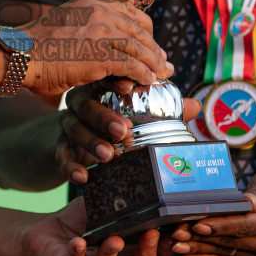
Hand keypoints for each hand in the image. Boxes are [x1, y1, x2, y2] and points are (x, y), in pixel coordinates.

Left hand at [19, 198, 161, 255]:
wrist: (47, 231)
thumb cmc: (81, 220)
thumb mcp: (106, 206)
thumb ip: (125, 198)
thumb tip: (146, 173)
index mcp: (130, 252)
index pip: (156, 255)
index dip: (166, 247)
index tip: (174, 230)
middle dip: (147, 253)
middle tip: (151, 235)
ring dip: (111, 253)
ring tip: (114, 239)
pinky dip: (78, 254)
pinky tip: (79, 242)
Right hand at [21, 0, 173, 97]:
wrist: (19, 54)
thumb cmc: (36, 46)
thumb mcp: (65, 23)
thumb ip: (85, 26)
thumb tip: (99, 40)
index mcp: (90, 2)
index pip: (130, 12)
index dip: (145, 29)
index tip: (150, 43)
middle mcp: (99, 12)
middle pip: (140, 30)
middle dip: (155, 48)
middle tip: (163, 61)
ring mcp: (101, 33)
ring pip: (140, 48)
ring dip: (155, 63)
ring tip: (163, 73)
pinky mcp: (100, 55)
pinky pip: (132, 66)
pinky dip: (143, 74)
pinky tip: (148, 81)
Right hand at [56, 83, 201, 184]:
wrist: (70, 141)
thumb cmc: (110, 121)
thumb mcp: (134, 115)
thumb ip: (163, 111)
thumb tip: (197, 106)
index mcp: (100, 88)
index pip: (105, 79)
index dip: (115, 80)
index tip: (129, 85)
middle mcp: (80, 102)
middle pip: (87, 104)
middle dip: (104, 116)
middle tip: (123, 131)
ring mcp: (67, 124)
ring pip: (73, 128)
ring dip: (90, 141)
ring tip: (108, 155)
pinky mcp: (58, 147)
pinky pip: (61, 155)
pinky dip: (70, 165)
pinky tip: (82, 177)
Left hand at [166, 168, 255, 255]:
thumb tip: (246, 204)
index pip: (246, 225)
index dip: (221, 226)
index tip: (198, 225)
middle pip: (232, 242)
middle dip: (201, 240)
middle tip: (176, 235)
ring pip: (226, 252)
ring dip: (199, 251)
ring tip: (175, 249)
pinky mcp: (253, 254)